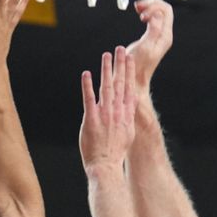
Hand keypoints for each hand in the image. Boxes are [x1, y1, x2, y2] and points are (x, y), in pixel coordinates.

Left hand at [80, 46, 136, 170]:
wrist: (106, 166)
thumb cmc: (115, 153)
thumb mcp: (127, 134)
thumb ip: (127, 118)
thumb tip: (129, 108)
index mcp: (126, 115)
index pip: (129, 89)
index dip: (129, 73)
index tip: (130, 60)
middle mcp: (117, 113)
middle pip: (119, 84)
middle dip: (120, 65)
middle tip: (121, 49)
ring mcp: (104, 116)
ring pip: (106, 88)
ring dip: (106, 70)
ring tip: (106, 55)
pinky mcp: (91, 120)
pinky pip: (89, 99)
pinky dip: (88, 86)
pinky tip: (86, 74)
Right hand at [125, 0, 173, 92]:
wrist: (135, 77)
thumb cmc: (138, 66)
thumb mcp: (145, 47)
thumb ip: (153, 30)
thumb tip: (158, 14)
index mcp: (165, 36)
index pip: (166, 11)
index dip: (153, 7)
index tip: (140, 15)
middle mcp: (164, 34)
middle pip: (163, 9)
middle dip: (151, 4)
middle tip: (137, 7)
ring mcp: (159, 35)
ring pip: (159, 12)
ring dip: (149, 7)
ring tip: (137, 8)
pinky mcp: (152, 36)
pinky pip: (153, 18)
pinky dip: (147, 13)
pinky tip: (139, 14)